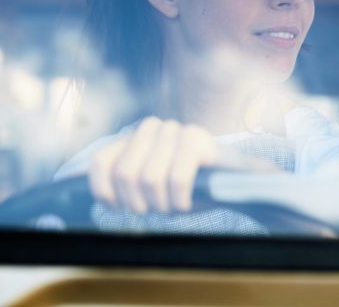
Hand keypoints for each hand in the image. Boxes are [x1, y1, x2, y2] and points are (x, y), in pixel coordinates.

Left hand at [88, 117, 276, 214]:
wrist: (238, 182)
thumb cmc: (191, 188)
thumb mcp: (152, 186)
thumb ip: (126, 183)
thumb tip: (101, 199)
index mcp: (134, 138)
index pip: (101, 161)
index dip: (104, 191)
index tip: (118, 208)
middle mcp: (151, 128)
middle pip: (124, 174)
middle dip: (139, 203)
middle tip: (158, 210)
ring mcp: (174, 130)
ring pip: (149, 179)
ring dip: (162, 204)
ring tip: (174, 206)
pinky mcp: (196, 138)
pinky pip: (175, 178)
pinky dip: (180, 199)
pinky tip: (188, 202)